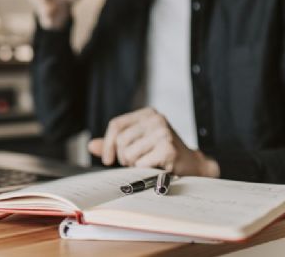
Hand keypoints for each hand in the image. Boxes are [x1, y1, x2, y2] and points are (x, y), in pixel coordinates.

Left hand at [88, 107, 219, 176]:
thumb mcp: (138, 143)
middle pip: (121, 141)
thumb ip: (114, 143)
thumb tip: (91, 145)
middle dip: (124, 157)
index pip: (116, 125)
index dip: (107, 143)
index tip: (108, 160)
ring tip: (148, 163)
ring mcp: (163, 133)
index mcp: (148, 114)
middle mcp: (156, 119)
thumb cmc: (163, 155)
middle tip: (137, 162)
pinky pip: (140, 164)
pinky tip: (156, 168)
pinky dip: (145, 171)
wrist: (192, 167)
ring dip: (134, 165)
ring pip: (129, 154)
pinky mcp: (167, 149)